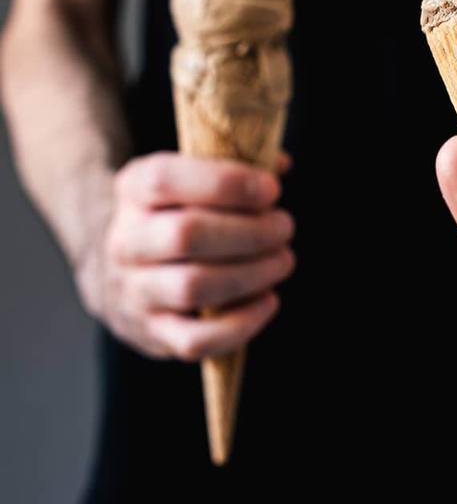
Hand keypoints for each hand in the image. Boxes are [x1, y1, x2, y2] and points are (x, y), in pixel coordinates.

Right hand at [76, 150, 294, 360]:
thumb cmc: (179, 214)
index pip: (165, 180)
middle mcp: (124, 240)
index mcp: (132, 189)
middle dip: (249, 232)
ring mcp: (134, 291)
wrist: (127, 272)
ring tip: (282, 260)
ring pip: (192, 287)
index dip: (225, 183)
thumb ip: (235, 164)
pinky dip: (240, 324)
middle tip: (284, 227)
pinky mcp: (152, 333)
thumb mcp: (192, 179)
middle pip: (185, 235)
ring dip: (251, 274)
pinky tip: (268, 301)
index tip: (272, 190)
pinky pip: (195, 340)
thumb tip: (278, 163)